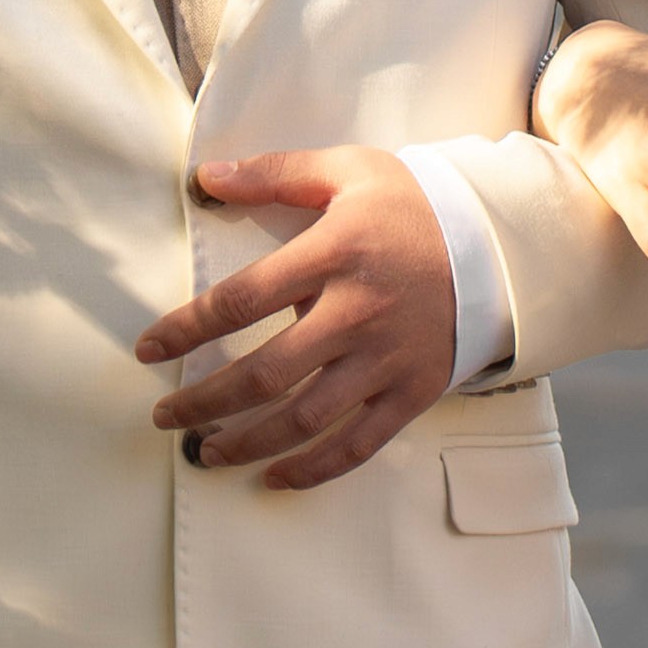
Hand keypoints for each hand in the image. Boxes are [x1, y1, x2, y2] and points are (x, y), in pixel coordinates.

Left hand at [134, 147, 455, 489]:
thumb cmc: (413, 205)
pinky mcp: (413, 392)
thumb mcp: (348, 170)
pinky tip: (275, 477)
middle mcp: (356, 312)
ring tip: (206, 452)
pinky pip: (358, 444)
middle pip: (264, 373)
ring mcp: (387, 359)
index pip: (241, 301)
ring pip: (305, 418)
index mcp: (334, 254)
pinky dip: (314, 468)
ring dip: (247, 442)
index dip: (186, 329)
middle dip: (204, 402)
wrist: (500, 243)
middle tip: (166, 416)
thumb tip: (205, 177)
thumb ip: (275, 172)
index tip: (148, 348)